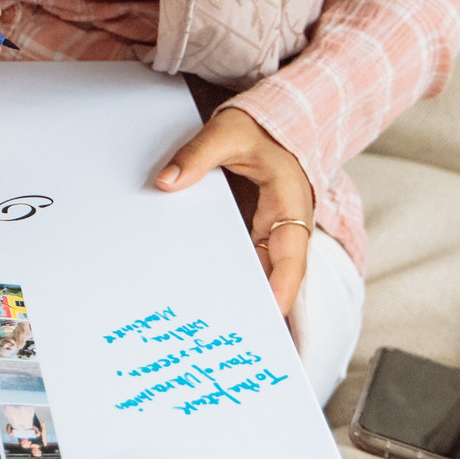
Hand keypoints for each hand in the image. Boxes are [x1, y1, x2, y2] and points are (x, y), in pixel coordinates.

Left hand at [154, 108, 315, 314]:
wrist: (271, 123)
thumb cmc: (257, 128)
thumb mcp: (228, 132)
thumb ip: (198, 155)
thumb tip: (167, 182)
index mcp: (289, 205)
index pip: (292, 256)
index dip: (283, 287)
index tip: (270, 313)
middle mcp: (284, 227)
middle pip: (273, 275)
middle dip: (255, 306)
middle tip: (229, 335)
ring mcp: (269, 233)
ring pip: (258, 272)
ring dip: (238, 297)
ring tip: (210, 328)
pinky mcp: (253, 232)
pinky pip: (243, 260)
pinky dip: (226, 278)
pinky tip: (200, 296)